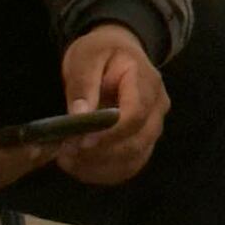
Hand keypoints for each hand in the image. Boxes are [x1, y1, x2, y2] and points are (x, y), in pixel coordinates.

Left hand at [55, 27, 165, 185]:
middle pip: (138, 143)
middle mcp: (158, 108)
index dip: (109, 134)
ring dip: (100, 167)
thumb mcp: (86, 57)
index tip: (80, 141)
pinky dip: (104, 173)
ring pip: (134, 160)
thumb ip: (83, 84)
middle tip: (66, 152)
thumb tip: (79, 116)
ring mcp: (153, 128)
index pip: (135, 116)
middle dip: (101, 154)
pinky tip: (79, 167)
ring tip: (68, 160)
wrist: (118, 51)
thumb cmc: (101, 51)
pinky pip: (129, 166)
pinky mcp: (143, 142)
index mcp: (146, 82)